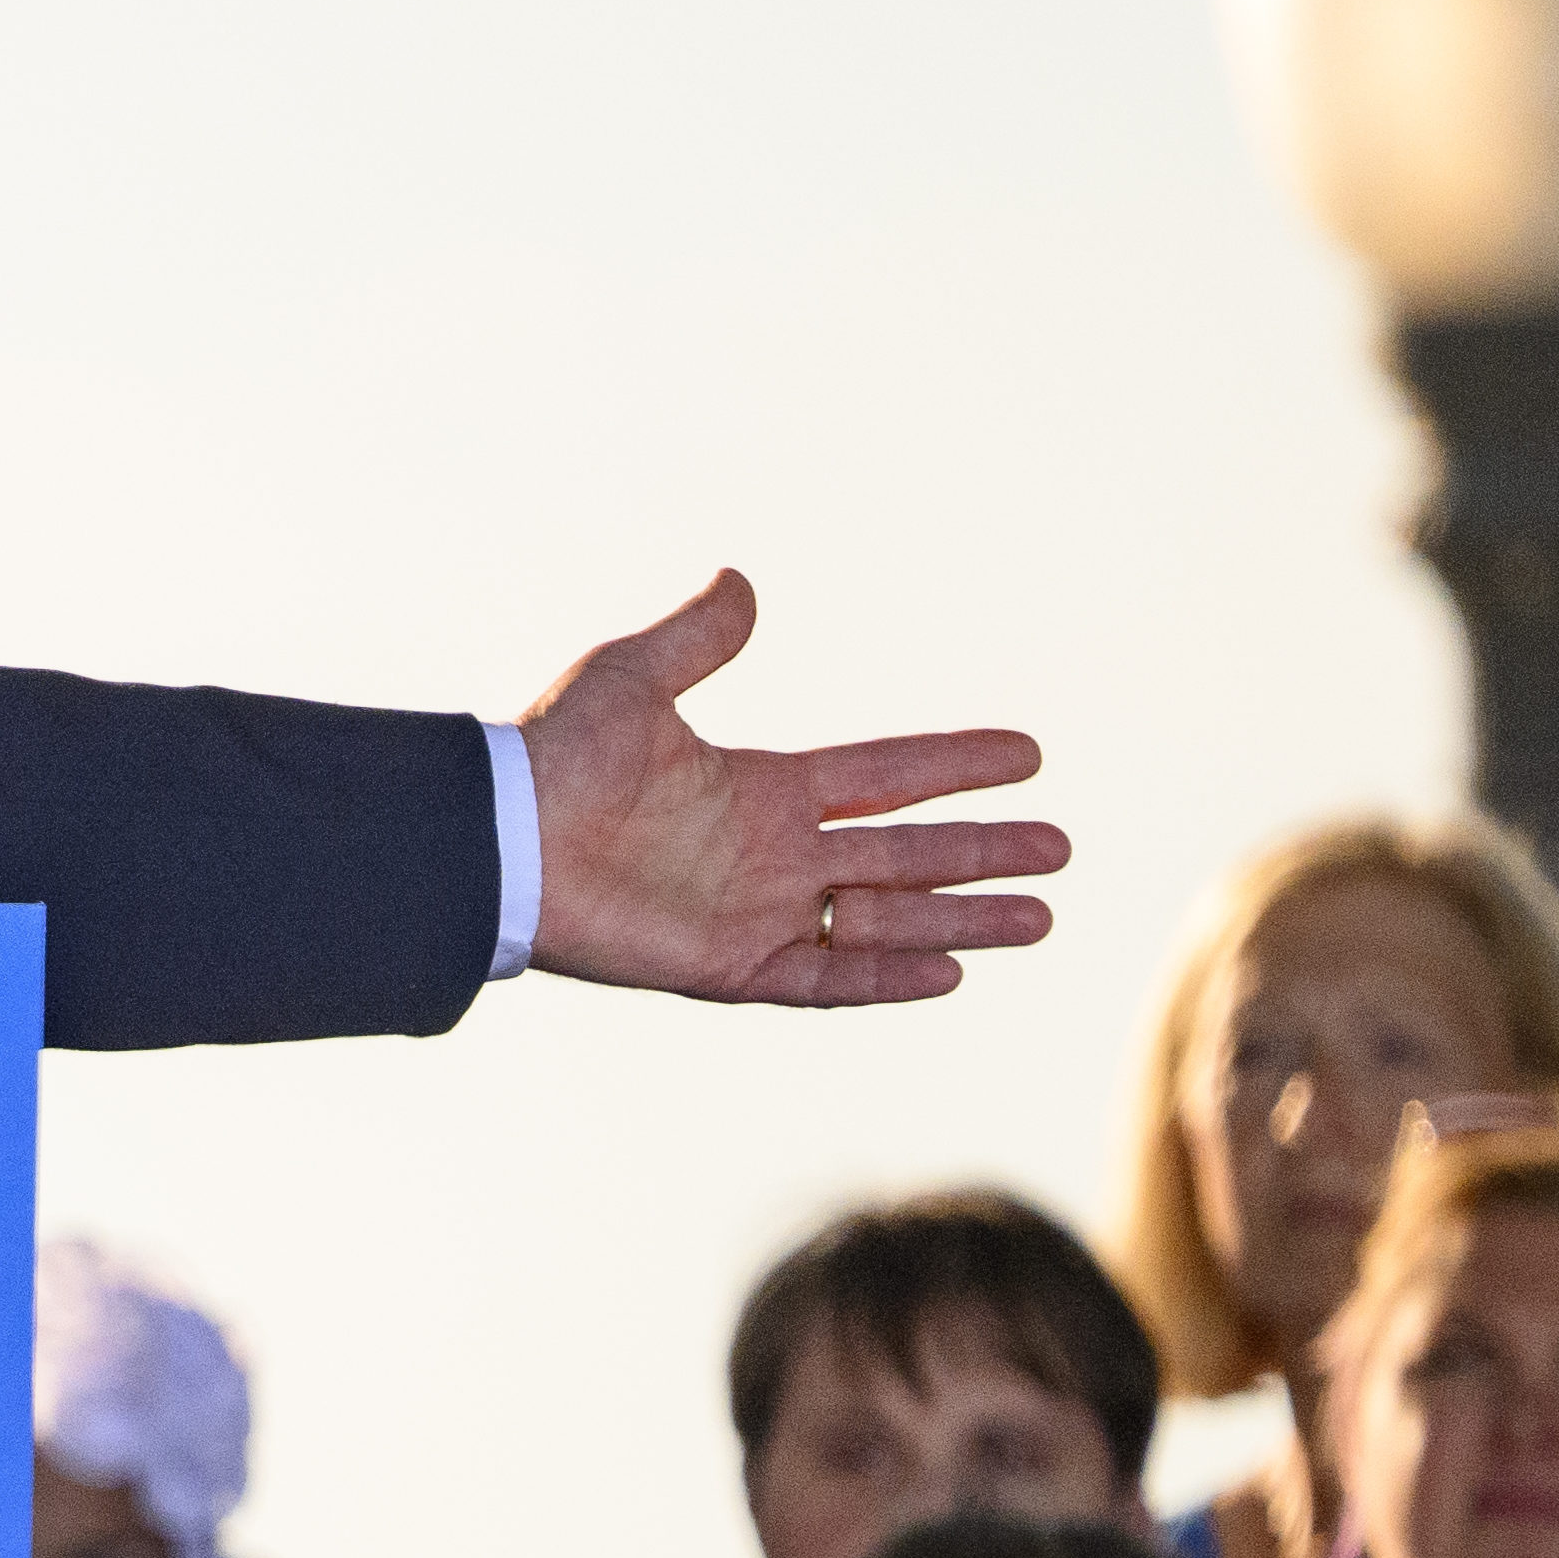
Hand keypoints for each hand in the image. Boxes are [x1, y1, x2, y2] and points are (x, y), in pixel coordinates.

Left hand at [518, 572, 1065, 1006]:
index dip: (954, 765)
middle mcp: (770, 853)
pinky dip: (884, 975)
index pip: (884, 776)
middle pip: (904, 854)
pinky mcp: (725, 965)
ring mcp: (753, 912)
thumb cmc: (554, 755)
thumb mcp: (631, 678)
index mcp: (761, 787)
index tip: (1029, 756)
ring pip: (882, 919)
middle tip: (1061, 849)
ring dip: (959, 919)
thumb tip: (740, 579)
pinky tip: (951, 974)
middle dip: (981, 852)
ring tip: (1040, 917)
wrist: (498, 836)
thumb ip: (697, 638)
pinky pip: (823, 977)